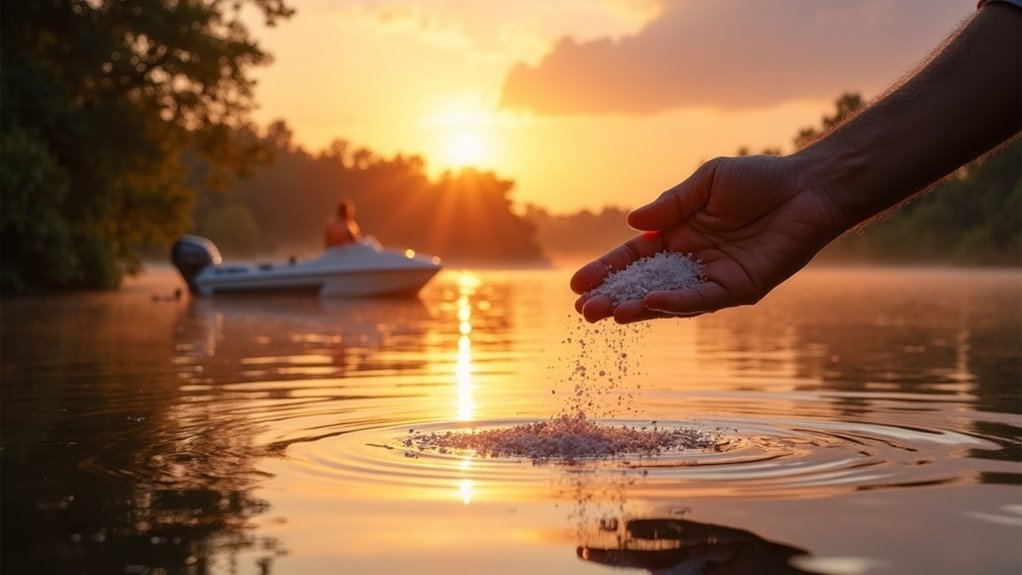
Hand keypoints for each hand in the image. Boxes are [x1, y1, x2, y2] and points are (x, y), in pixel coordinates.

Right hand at [570, 154, 840, 322]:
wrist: (809, 188)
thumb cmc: (759, 179)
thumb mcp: (706, 182)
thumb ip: (670, 205)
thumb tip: (632, 222)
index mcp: (677, 234)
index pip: (633, 258)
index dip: (606, 270)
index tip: (577, 284)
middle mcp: (691, 261)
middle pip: (643, 285)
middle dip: (613, 298)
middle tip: (584, 311)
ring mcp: (713, 278)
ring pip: (667, 300)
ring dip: (637, 308)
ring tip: (607, 314)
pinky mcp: (738, 289)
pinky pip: (701, 299)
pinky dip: (675, 304)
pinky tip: (649, 304)